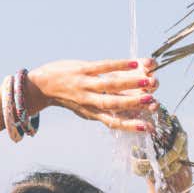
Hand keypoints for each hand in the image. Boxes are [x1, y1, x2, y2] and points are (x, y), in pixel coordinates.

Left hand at [27, 58, 158, 132]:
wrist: (40, 87)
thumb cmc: (68, 97)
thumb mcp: (85, 108)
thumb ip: (106, 109)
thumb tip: (131, 111)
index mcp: (92, 113)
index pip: (114, 122)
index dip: (131, 126)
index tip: (150, 128)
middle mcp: (89, 101)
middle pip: (114, 104)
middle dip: (134, 103)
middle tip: (153, 102)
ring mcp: (85, 84)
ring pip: (110, 85)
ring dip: (130, 83)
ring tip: (149, 81)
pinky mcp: (81, 69)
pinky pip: (103, 66)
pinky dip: (119, 65)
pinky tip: (135, 63)